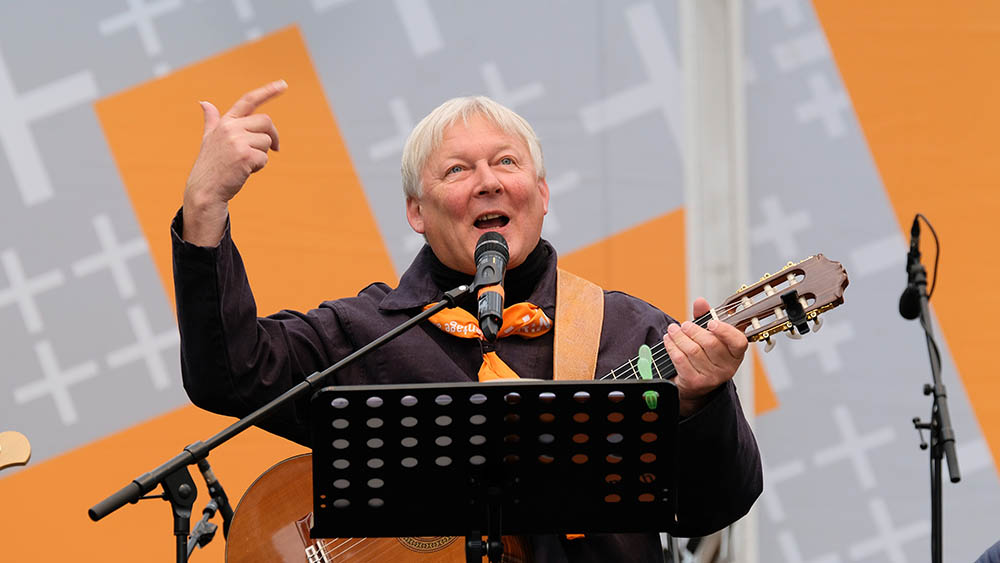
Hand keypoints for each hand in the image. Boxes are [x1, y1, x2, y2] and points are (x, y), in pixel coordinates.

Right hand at [182, 80, 286, 245]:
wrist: (205, 189)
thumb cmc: (210, 165)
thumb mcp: (209, 139)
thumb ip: (211, 120)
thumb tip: (204, 102)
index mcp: (225, 122)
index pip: (248, 100)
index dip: (268, 91)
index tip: (284, 84)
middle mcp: (230, 127)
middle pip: (266, 122)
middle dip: (273, 136)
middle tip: (276, 148)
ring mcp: (237, 141)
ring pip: (267, 142)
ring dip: (262, 155)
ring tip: (245, 163)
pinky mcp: (245, 155)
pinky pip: (265, 157)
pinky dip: (259, 166)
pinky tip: (245, 171)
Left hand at [662, 297, 748, 416]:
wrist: (695, 383)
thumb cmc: (704, 354)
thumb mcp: (708, 334)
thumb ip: (705, 316)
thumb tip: (700, 302)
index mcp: (736, 354)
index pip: (738, 342)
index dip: (725, 331)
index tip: (711, 323)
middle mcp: (727, 367)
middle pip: (710, 343)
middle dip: (693, 331)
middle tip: (684, 325)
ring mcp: (712, 377)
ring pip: (693, 351)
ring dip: (679, 337)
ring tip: (672, 330)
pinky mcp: (695, 382)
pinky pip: (681, 360)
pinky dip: (672, 347)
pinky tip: (668, 340)